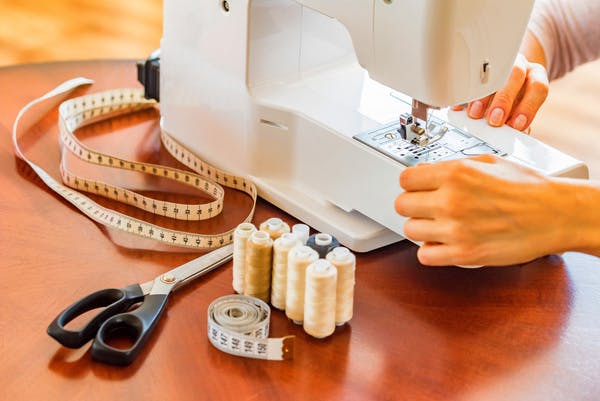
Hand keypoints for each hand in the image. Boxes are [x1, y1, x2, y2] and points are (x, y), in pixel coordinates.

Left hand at [394, 155, 572, 265]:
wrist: (555, 214)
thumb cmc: (527, 187)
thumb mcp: (486, 163)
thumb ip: (451, 167)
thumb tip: (424, 171)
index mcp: (455, 173)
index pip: (405, 179)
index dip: (412, 184)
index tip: (418, 188)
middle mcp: (451, 200)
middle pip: (402, 205)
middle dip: (414, 205)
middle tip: (428, 207)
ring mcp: (455, 229)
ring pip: (410, 230)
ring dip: (421, 228)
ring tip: (438, 225)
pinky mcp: (464, 254)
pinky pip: (424, 256)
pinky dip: (431, 251)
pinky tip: (443, 243)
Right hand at [453, 54, 548, 131]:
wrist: (507, 79)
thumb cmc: (517, 98)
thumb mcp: (522, 108)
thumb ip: (519, 120)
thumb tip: (515, 134)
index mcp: (535, 76)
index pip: (537, 87)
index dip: (528, 107)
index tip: (516, 125)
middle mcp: (519, 67)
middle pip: (515, 75)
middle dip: (503, 100)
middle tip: (493, 120)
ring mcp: (498, 65)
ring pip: (492, 72)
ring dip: (482, 96)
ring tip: (474, 114)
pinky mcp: (478, 68)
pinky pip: (470, 77)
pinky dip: (464, 93)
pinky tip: (459, 107)